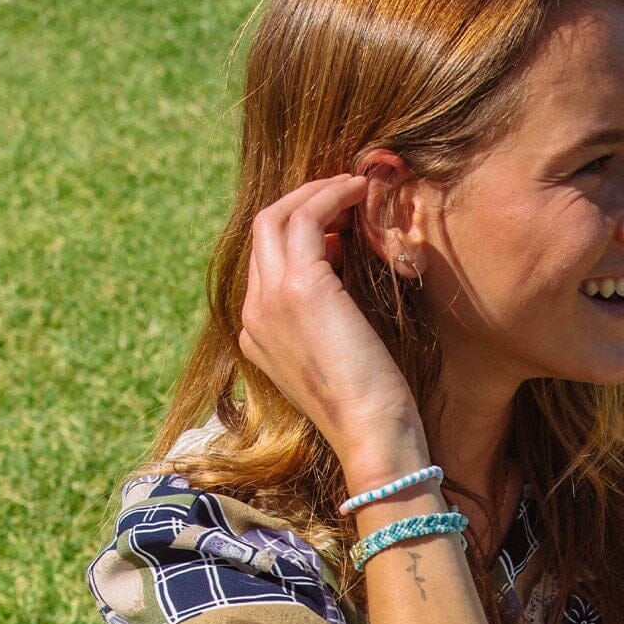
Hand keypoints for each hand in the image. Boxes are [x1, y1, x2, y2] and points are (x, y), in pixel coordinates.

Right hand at [237, 174, 420, 460]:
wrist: (370, 435)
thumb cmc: (370, 408)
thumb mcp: (338, 360)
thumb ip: (328, 322)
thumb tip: (343, 278)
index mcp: (257, 335)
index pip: (267, 263)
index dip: (303, 235)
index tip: (341, 227)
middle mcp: (253, 313)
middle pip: (264, 231)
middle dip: (304, 203)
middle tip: (346, 194)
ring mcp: (270, 298)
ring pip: (278, 216)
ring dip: (318, 192)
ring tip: (357, 188)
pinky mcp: (301, 286)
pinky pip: (306, 216)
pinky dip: (332, 195)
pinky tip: (362, 193)